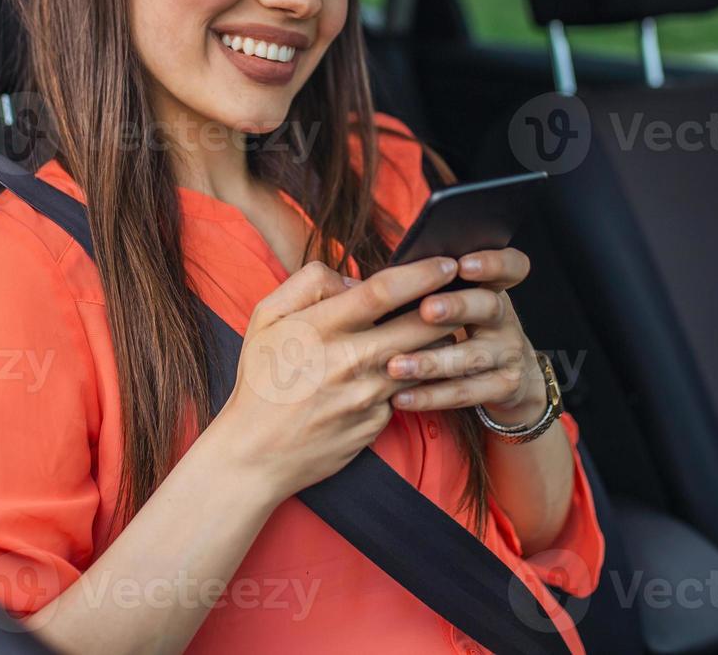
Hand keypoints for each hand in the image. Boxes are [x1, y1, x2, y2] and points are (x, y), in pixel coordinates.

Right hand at [213, 256, 462, 501]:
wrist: (255, 452)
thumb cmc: (261, 379)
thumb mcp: (265, 317)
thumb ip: (308, 284)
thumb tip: (353, 280)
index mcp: (320, 328)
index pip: (384, 291)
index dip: (423, 273)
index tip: (447, 263)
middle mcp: (349, 361)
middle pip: (419, 324)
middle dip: (448, 305)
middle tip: (462, 292)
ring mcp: (366, 396)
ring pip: (424, 359)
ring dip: (438, 341)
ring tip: (438, 328)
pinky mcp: (377, 423)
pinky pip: (407, 391)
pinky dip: (415, 375)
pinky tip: (411, 367)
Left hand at [380, 248, 546, 424]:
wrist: (505, 378)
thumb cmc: (456, 327)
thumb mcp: (450, 300)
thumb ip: (414, 286)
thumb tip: (353, 282)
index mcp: (489, 286)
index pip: (509, 266)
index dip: (492, 262)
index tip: (461, 265)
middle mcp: (503, 317)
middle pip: (490, 305)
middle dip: (457, 306)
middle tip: (426, 309)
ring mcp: (507, 353)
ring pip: (472, 356)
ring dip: (433, 360)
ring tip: (395, 365)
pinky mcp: (503, 387)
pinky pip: (466, 392)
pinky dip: (432, 396)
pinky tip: (401, 397)